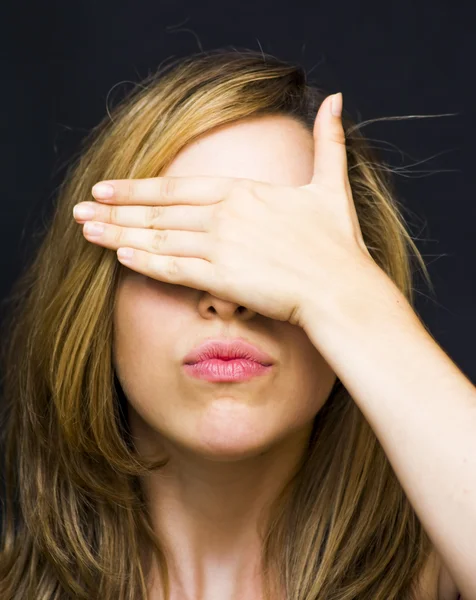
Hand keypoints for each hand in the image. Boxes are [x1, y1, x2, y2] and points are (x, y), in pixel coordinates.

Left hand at [73, 92, 376, 329]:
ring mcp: (220, 247)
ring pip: (157, 239)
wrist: (340, 287)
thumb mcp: (331, 184)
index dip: (135, 188)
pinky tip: (121, 258)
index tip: (106, 188)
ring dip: (118, 235)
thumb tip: (335, 98)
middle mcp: (224, 215)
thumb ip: (327, 141)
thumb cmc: (337, 241)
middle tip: (80, 210)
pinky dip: (145, 263)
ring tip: (87, 232)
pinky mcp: (222, 280)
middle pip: (157, 212)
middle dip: (113, 211)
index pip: (175, 188)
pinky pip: (174, 270)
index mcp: (242, 191)